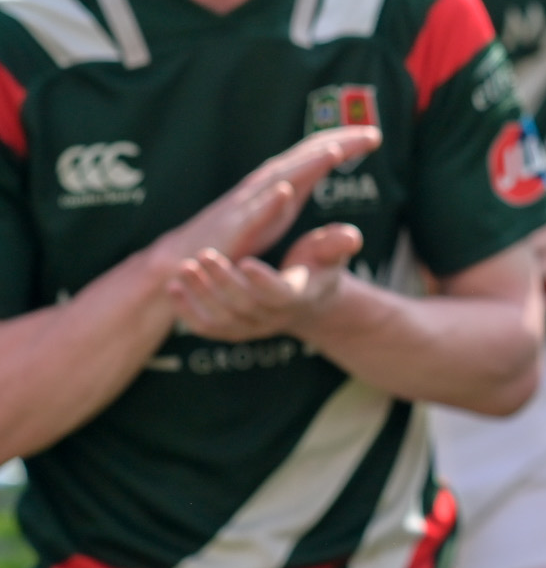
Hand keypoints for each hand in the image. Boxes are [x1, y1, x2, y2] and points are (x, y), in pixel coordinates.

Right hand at [151, 126, 382, 268]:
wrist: (187, 260)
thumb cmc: (236, 236)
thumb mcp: (277, 210)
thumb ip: (299, 187)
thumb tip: (324, 164)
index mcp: (279, 184)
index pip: (315, 157)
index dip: (343, 144)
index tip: (375, 136)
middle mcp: (265, 187)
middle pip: (304, 159)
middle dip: (336, 145)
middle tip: (371, 134)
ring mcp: (247, 206)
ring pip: (281, 180)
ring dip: (306, 165)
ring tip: (335, 151)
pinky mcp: (231, 231)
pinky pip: (251, 216)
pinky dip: (268, 203)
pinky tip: (285, 192)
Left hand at [167, 223, 362, 340]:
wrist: (307, 299)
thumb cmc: (318, 265)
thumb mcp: (332, 251)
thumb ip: (338, 243)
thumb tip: (351, 237)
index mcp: (299, 295)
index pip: (279, 294)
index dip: (263, 282)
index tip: (246, 260)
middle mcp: (273, 317)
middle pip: (244, 305)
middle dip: (222, 282)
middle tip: (204, 256)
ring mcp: (250, 328)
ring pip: (221, 318)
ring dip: (199, 295)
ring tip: (183, 268)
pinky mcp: (230, 331)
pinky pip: (205, 327)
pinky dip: (186, 311)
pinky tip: (173, 288)